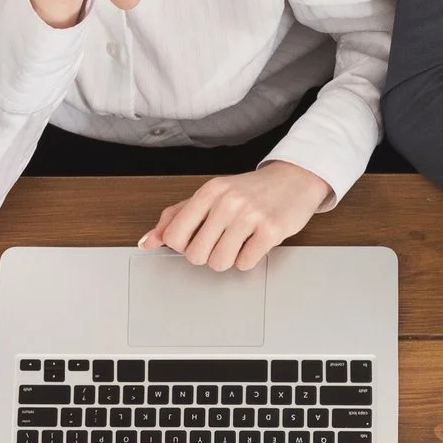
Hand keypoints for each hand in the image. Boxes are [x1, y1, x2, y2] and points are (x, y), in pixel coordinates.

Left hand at [141, 162, 328, 271]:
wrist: (295, 179)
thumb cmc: (250, 191)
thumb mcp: (211, 196)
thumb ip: (177, 217)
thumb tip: (147, 241)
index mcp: (209, 191)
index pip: (174, 236)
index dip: (184, 245)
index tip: (197, 238)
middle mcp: (227, 201)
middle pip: (195, 255)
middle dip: (207, 255)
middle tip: (221, 241)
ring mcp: (249, 215)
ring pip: (219, 263)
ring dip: (228, 259)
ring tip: (239, 242)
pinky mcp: (270, 230)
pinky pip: (245, 263)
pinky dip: (248, 259)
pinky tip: (255, 242)